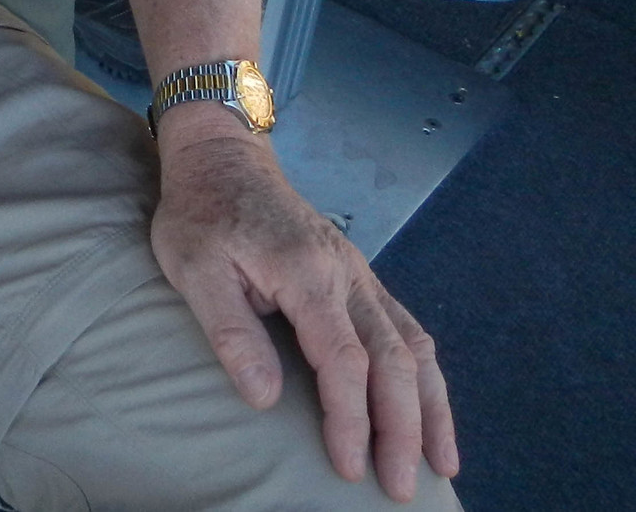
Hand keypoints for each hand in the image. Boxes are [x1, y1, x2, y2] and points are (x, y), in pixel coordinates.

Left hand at [149, 117, 459, 501]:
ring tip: (442, 463)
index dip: (350, 418)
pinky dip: (426, 373)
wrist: (223, 156)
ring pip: (413, 344)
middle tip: (401, 488)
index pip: (344, 359)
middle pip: (392, 359)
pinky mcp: (360, 276)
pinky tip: (431, 407)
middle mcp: (347, 273)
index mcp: (306, 272)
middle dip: (403, 428)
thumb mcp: (193, 267)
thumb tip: (265, 398)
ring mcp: (360, 273)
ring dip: (431, 406)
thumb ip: (229, 330)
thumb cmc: (202, 212)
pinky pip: (406, 327)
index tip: (348, 467)